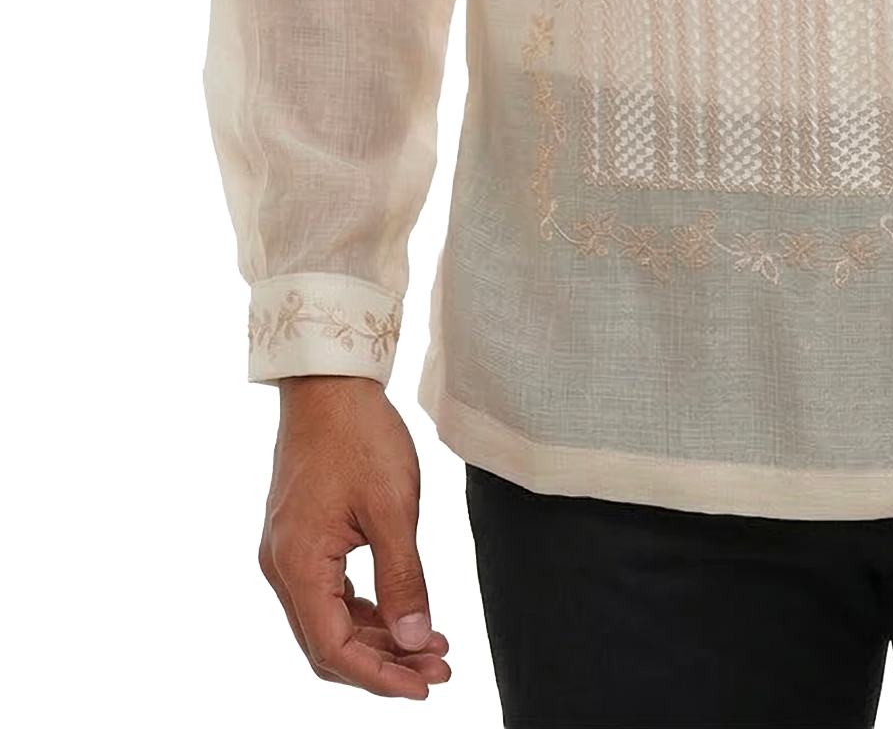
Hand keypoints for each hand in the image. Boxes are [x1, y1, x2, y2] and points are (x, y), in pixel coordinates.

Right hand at [259, 377, 451, 699]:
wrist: (330, 380)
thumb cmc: (359, 434)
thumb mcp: (393, 508)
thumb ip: (403, 579)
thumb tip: (414, 641)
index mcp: (297, 563)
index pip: (333, 648)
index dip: (379, 676)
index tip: (424, 686)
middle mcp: (281, 566)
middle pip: (328, 642)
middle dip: (384, 663)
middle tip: (438, 668)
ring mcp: (287, 551)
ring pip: (329, 620)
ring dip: (378, 638)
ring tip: (431, 645)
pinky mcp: (300, 537)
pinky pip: (328, 593)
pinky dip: (365, 610)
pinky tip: (403, 613)